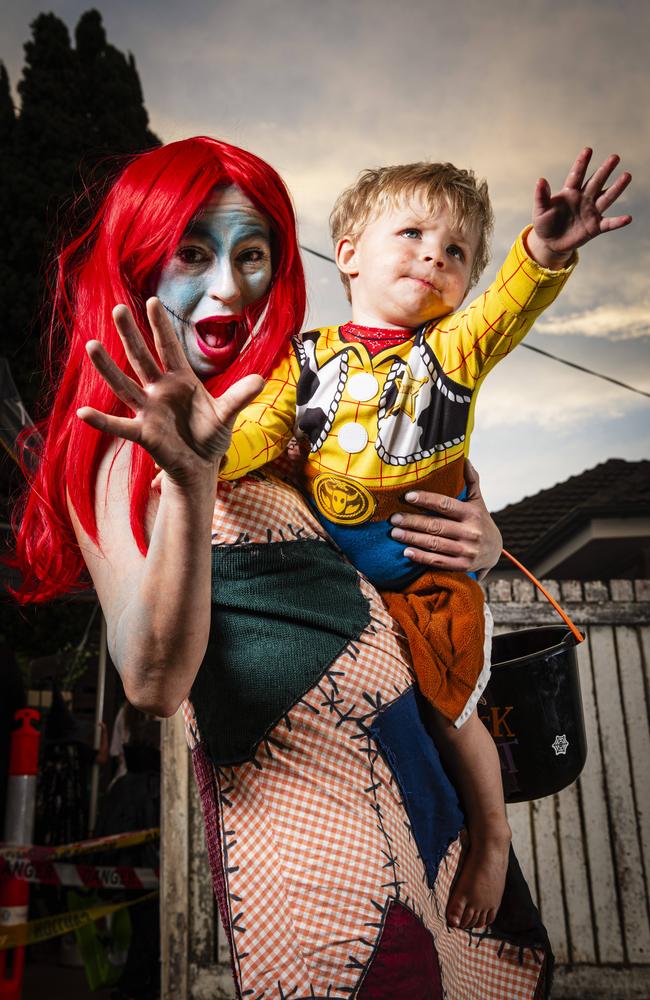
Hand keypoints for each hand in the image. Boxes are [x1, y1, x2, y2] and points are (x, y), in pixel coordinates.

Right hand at [77, 297, 263, 485]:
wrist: (201, 466)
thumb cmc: (210, 436)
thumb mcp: (227, 414)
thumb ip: (240, 397)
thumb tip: (261, 380)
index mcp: (181, 380)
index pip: (169, 347)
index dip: (161, 326)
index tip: (152, 300)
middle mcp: (160, 391)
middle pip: (142, 358)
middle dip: (131, 335)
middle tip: (118, 309)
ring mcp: (148, 411)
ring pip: (125, 385)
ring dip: (108, 367)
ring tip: (92, 345)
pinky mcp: (144, 433)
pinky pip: (120, 426)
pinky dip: (102, 421)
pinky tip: (83, 412)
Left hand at [390, 460, 501, 577]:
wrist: (495, 551)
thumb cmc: (480, 521)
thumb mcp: (478, 501)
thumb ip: (471, 481)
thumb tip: (464, 459)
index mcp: (472, 514)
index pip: (446, 505)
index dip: (426, 500)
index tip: (408, 496)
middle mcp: (471, 532)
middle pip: (436, 526)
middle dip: (413, 522)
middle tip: (394, 518)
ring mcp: (467, 551)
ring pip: (434, 544)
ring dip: (412, 539)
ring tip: (395, 533)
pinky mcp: (462, 566)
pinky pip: (438, 561)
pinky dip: (421, 557)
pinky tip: (406, 552)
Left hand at [527, 147, 631, 266]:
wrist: (550, 243)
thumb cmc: (544, 224)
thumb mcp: (540, 210)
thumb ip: (541, 196)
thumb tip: (540, 180)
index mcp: (570, 192)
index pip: (576, 175)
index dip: (582, 163)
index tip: (588, 150)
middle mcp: (583, 199)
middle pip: (596, 182)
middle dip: (605, 170)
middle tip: (615, 157)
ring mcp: (591, 212)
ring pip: (606, 198)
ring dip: (616, 188)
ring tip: (627, 176)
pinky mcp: (595, 227)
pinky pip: (609, 224)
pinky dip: (618, 222)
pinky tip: (627, 218)